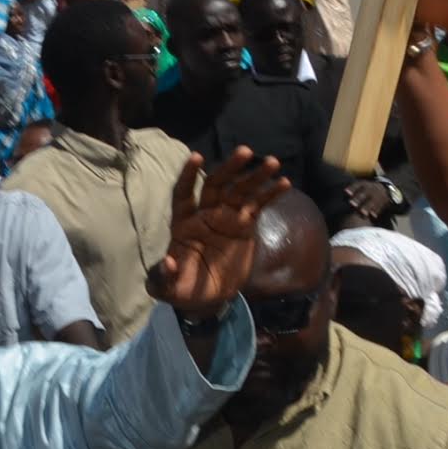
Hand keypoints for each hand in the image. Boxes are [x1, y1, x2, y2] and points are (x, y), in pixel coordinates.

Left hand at [148, 148, 287, 315]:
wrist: (207, 296)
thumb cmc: (182, 288)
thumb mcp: (168, 288)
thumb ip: (163, 277)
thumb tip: (168, 263)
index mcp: (182, 223)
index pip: (183, 194)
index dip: (189, 176)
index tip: (197, 157)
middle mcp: (204, 214)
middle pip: (216, 185)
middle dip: (229, 168)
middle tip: (245, 151)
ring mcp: (225, 218)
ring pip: (240, 192)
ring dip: (254, 176)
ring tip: (272, 162)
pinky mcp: (244, 226)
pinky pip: (258, 206)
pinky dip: (269, 194)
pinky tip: (284, 183)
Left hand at [343, 179, 394, 222]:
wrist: (384, 189)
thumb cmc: (367, 190)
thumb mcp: (361, 186)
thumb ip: (353, 190)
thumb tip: (341, 195)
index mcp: (364, 184)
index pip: (358, 185)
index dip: (352, 188)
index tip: (346, 192)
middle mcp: (371, 188)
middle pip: (364, 193)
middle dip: (358, 198)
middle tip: (352, 204)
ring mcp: (378, 195)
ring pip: (373, 200)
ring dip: (367, 206)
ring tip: (362, 213)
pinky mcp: (384, 201)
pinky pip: (380, 206)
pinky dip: (376, 211)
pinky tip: (373, 216)